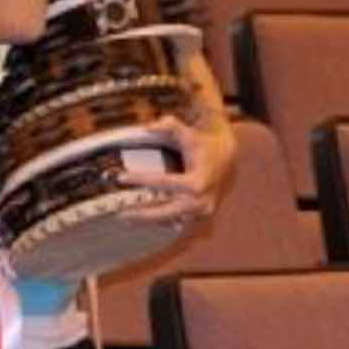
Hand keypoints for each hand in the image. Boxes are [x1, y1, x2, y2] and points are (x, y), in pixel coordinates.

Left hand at [117, 114, 234, 227]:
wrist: (227, 158)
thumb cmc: (204, 145)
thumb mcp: (188, 133)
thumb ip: (169, 125)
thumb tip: (147, 127)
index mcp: (197, 182)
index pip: (162, 182)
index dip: (140, 179)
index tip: (121, 177)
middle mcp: (200, 201)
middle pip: (166, 212)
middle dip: (143, 215)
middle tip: (120, 215)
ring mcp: (201, 211)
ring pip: (170, 220)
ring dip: (149, 221)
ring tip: (127, 219)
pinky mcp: (201, 217)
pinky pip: (177, 222)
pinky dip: (161, 221)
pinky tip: (144, 219)